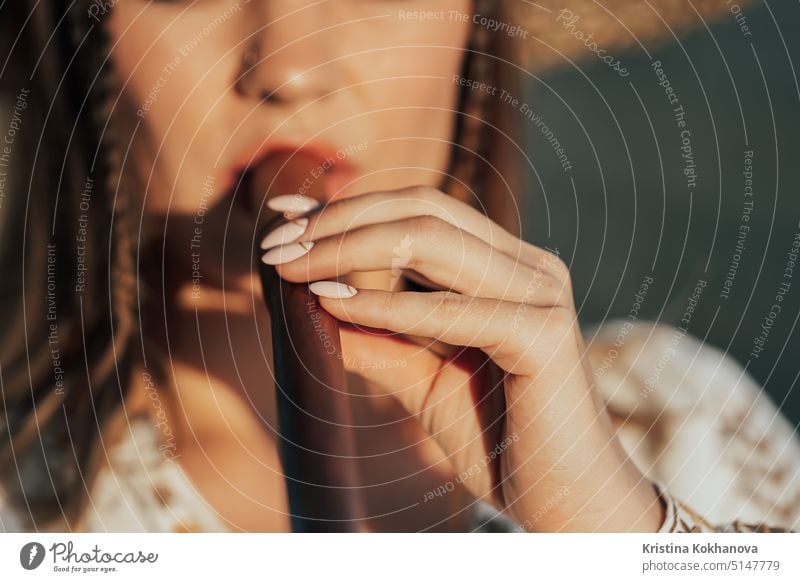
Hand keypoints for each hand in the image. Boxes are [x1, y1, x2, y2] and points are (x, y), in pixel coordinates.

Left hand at [261, 186, 662, 531]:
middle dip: (339, 220)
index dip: (349, 208)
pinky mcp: (543, 334)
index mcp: (506, 267)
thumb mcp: (421, 379)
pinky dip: (386, 303)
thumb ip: (377, 338)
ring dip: (349, 248)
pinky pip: (449, 308)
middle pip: (423, 208)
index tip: (284, 219)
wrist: (565, 501)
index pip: (421, 210)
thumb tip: (311, 304)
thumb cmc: (498, 437)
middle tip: (274, 246)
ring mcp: (540, 293)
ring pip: (433, 240)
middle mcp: (528, 267)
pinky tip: (333, 302)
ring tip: (290, 266)